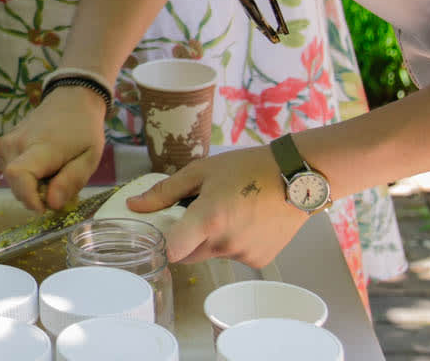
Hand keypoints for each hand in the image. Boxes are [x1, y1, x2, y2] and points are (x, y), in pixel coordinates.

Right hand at [0, 84, 109, 211]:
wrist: (71, 99)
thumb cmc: (84, 129)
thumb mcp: (89, 158)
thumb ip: (71, 181)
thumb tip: (52, 204)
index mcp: (40, 146)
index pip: (18, 175)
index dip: (28, 198)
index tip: (45, 207)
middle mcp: (16, 143)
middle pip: (15, 184)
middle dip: (35, 194)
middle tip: (59, 183)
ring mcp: (6, 142)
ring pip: (11, 180)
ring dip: (31, 185)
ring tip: (53, 171)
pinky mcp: (3, 143)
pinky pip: (10, 170)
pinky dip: (26, 176)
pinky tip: (42, 166)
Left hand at [129, 146, 309, 266]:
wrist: (295, 176)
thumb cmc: (246, 168)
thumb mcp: (201, 171)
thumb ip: (164, 191)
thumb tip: (133, 206)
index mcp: (208, 219)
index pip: (172, 251)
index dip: (162, 243)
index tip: (163, 230)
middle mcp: (225, 243)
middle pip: (189, 254)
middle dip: (186, 238)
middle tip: (199, 211)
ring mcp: (244, 255)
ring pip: (212, 254)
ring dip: (212, 239)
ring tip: (230, 210)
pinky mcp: (259, 261)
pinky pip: (234, 255)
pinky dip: (234, 243)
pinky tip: (247, 220)